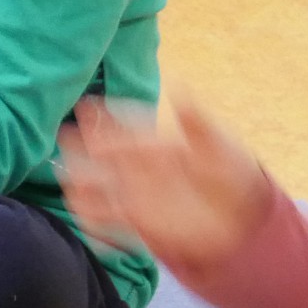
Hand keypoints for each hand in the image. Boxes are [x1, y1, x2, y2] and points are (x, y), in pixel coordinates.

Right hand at [55, 96, 270, 269]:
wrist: (242, 216)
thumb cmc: (231, 171)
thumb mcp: (217, 141)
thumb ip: (196, 118)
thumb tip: (178, 86)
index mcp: (154, 143)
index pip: (123, 127)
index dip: (104, 117)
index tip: (85, 106)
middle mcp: (139, 167)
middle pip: (102, 155)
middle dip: (82, 145)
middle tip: (65, 136)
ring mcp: (136, 194)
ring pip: (99, 187)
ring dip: (82, 182)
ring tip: (69, 180)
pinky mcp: (138, 222)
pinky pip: (107, 220)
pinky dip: (93, 218)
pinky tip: (82, 211)